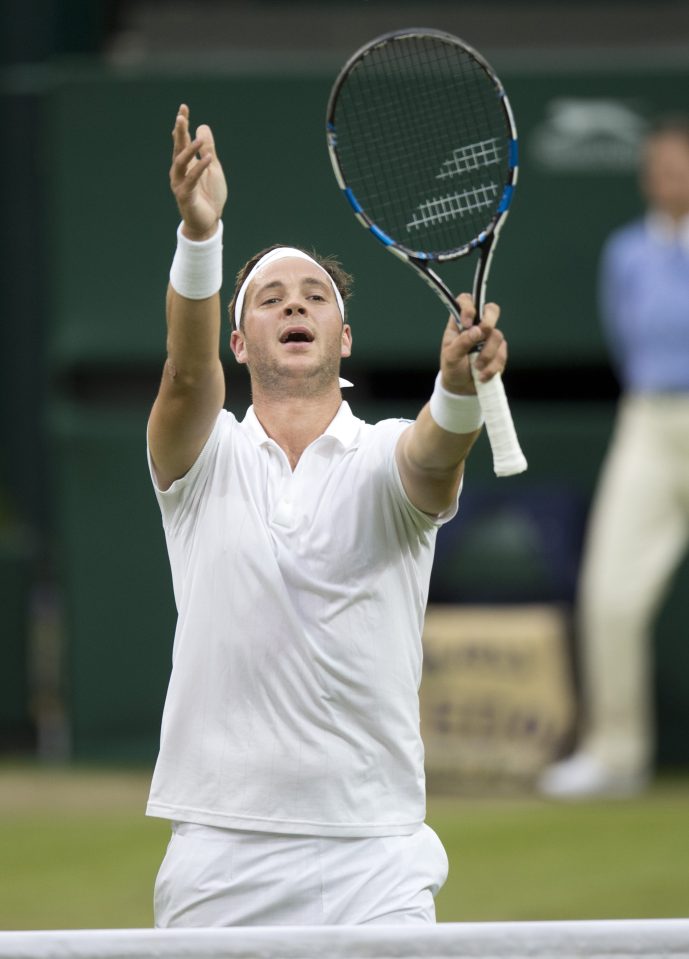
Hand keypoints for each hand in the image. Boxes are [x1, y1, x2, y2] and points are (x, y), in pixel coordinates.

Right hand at [169, 103, 227, 240]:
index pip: (183, 140)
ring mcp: (180, 183)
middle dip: (179, 132)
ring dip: (190, 150)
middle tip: (181, 116)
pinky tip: (208, 159)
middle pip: (178, 148)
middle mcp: (179, 171)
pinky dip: (199, 169)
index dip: (183, 125)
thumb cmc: (209, 195)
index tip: (183, 108)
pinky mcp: (185, 196)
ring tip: (200, 139)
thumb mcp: (213, 168)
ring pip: (181, 163)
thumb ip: (208, 149)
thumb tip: (202, 126)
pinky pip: (191, 180)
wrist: (208, 222)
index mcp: (186, 163)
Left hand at [439, 293, 506, 394]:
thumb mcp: (450, 357)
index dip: (469, 307)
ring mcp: (489, 338)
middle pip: (491, 310)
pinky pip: (502, 354)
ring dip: (487, 354)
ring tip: (477, 367)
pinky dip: (493, 366)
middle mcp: (477, 326)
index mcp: (460, 323)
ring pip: (497, 335)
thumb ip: (461, 343)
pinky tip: (482, 375)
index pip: (467, 301)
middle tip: (482, 335)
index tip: (467, 323)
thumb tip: (477, 331)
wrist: (462, 388)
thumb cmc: (452, 368)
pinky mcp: (499, 351)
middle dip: (489, 321)